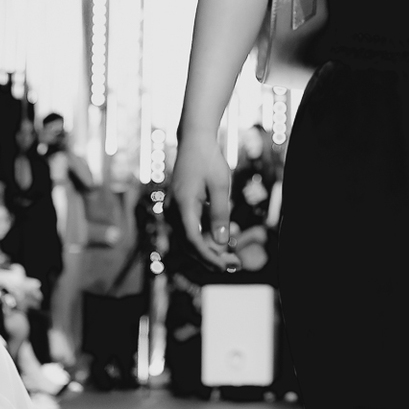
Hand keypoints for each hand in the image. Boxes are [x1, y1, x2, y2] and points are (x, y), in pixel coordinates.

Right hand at [173, 135, 242, 272]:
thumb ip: (220, 214)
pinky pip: (189, 229)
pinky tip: (223, 240)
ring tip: (233, 255)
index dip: (208, 257)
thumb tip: (222, 243)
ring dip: (209, 249)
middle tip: (236, 264)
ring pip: (188, 239)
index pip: (192, 240)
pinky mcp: (178, 208)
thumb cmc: (209, 160)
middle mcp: (173, 210)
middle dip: (211, 257)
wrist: (195, 141)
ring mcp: (173, 209)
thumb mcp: (220, 185)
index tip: (224, 267)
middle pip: (189, 244)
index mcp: (182, 205)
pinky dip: (205, 238)